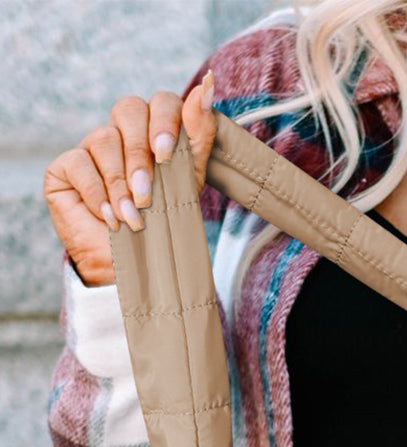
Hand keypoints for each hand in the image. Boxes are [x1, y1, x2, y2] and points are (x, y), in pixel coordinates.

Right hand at [42, 71, 218, 287]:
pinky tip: (110, 218)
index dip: (165, 121)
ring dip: (121, 183)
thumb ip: (198, 135)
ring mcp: (92, 147)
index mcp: (154, 132)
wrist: (133, 269)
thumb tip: (208, 85)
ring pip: (104, 138)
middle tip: (147, 192)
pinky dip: (98, 194)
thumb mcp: (188, 182)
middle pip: (128, 109)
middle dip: (141, 153)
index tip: (166, 154)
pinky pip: (80, 163)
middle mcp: (122, 134)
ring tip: (132, 217)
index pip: (161, 102)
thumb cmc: (162, 226)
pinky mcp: (65, 167)